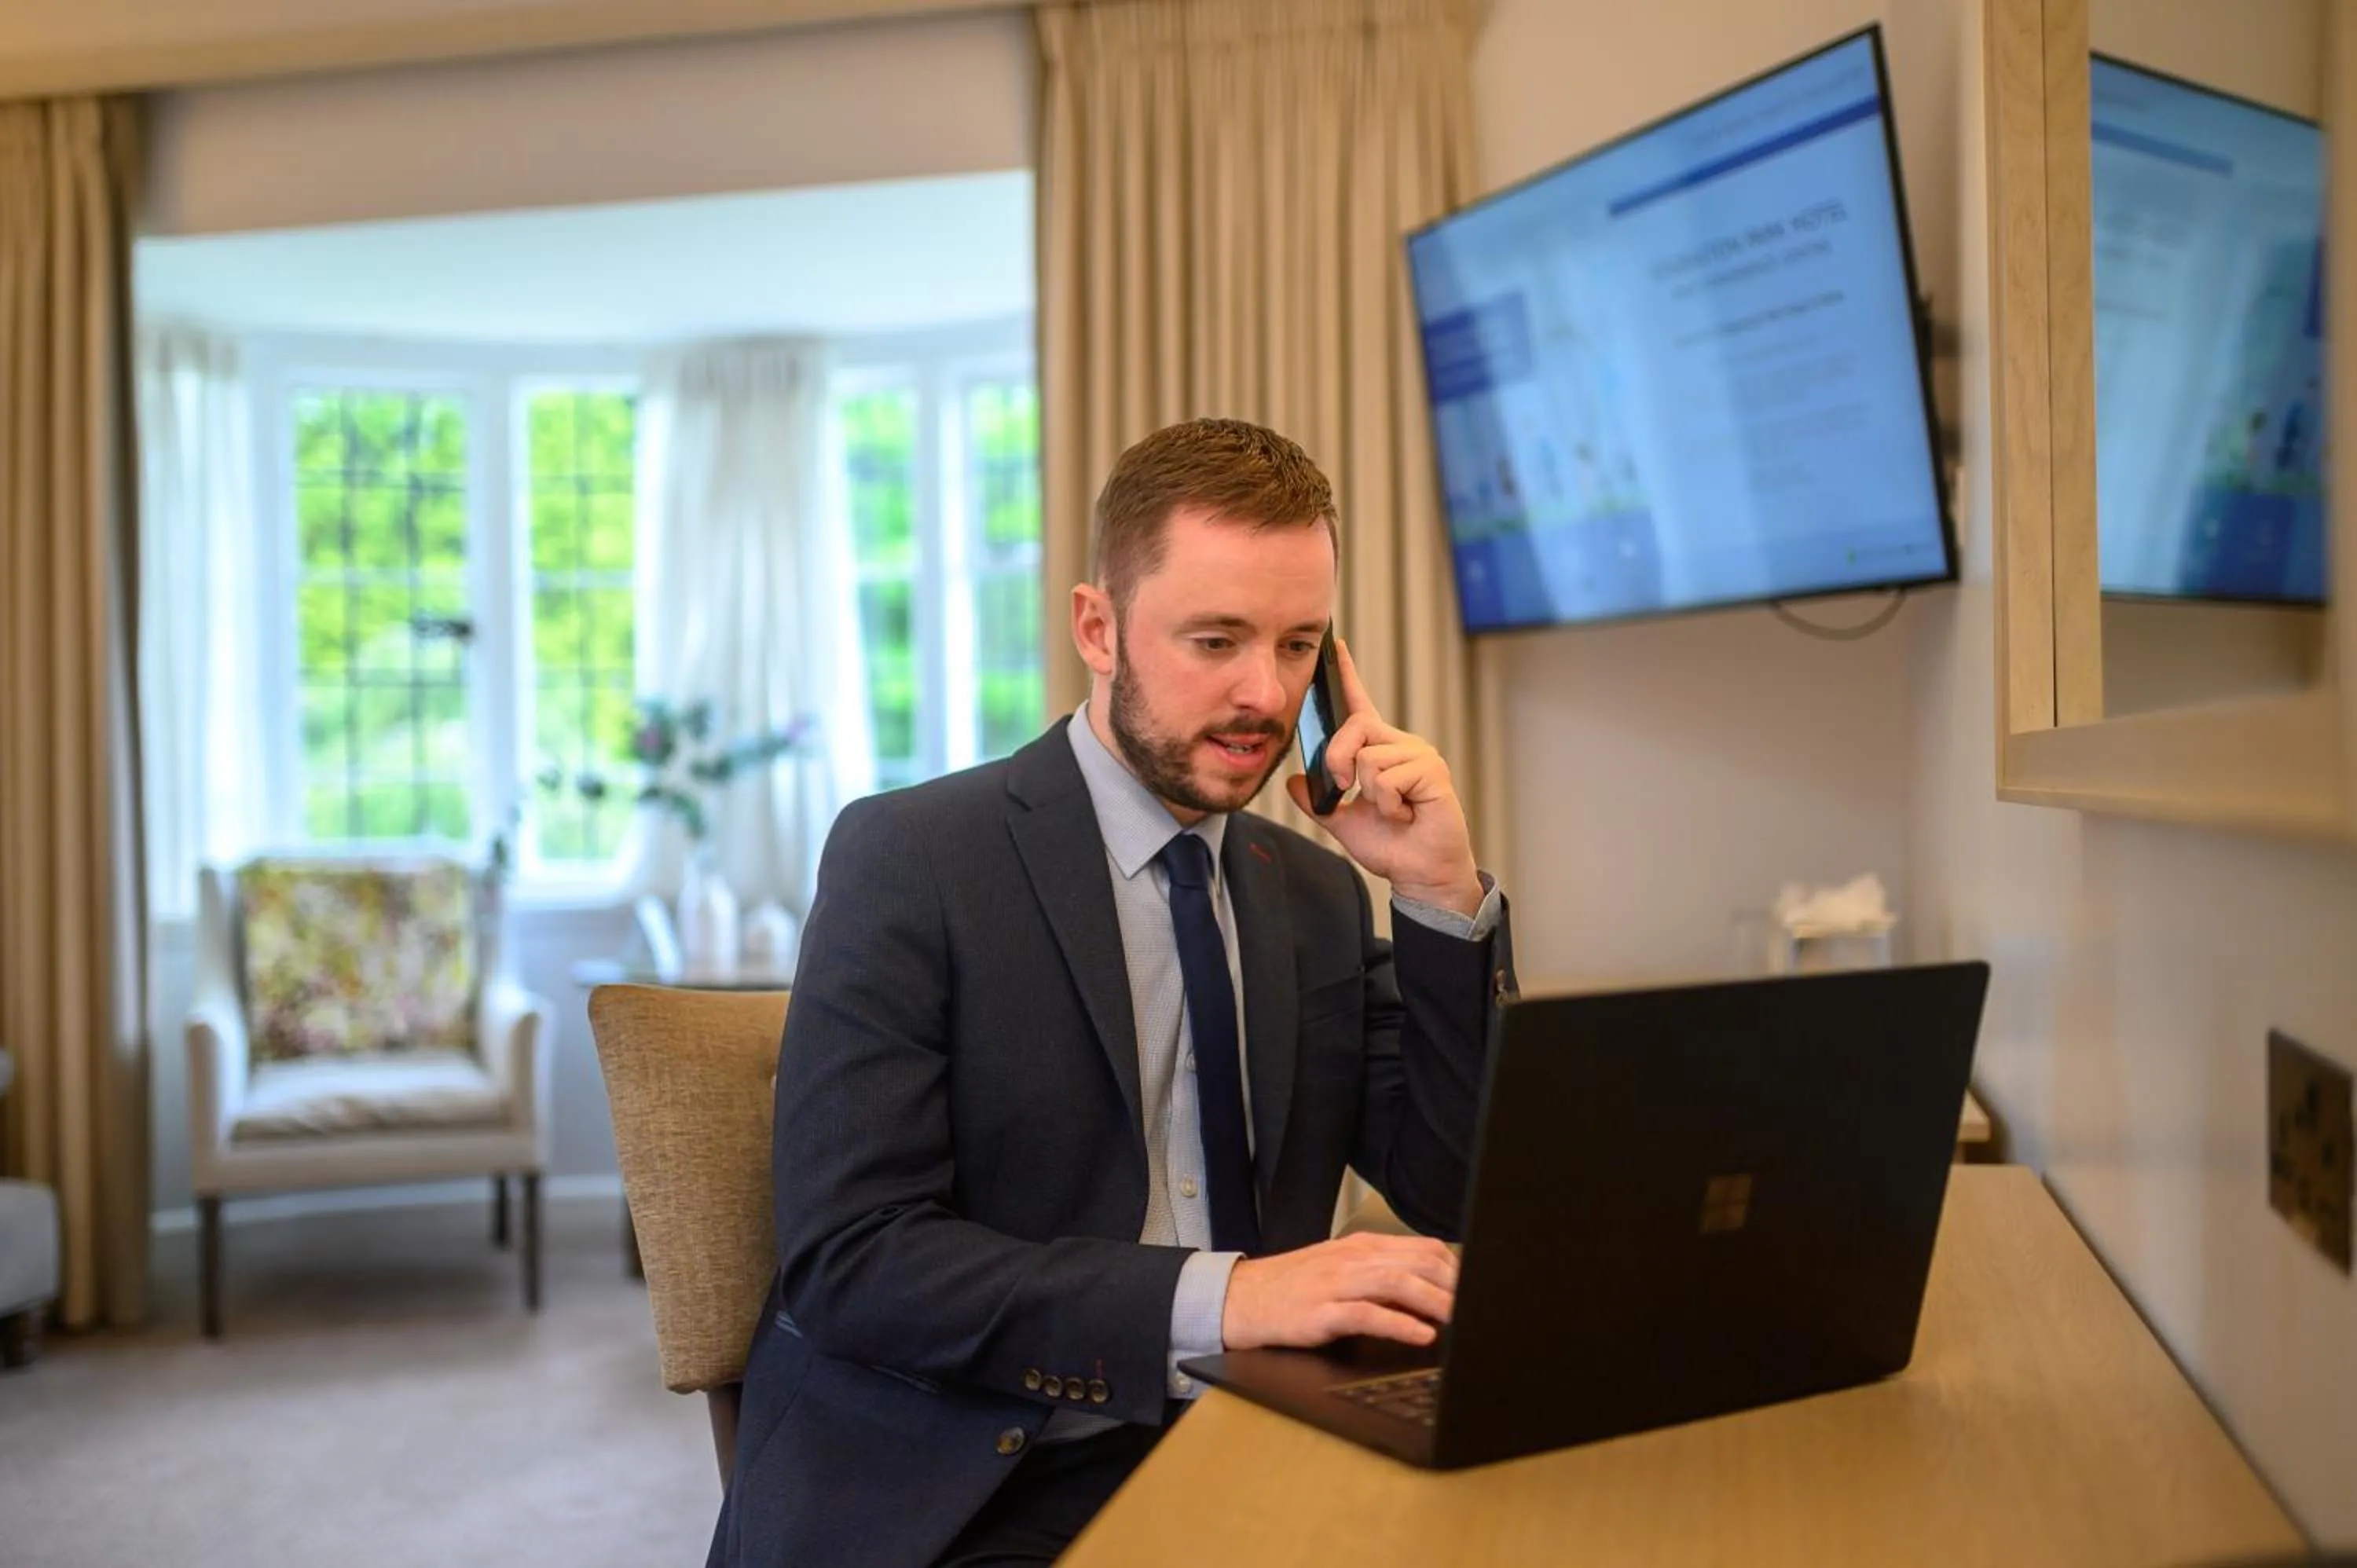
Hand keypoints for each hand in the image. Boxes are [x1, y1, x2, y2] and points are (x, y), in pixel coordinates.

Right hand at [1220, 1232, 1458, 1350]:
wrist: (1241, 1299)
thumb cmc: (1292, 1289)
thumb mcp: (1340, 1273)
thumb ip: (1380, 1278)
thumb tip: (1426, 1293)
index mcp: (1361, 1247)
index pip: (1422, 1248)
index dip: (1455, 1268)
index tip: (1475, 1289)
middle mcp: (1352, 1259)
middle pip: (1416, 1262)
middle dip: (1453, 1285)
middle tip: (1477, 1307)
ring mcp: (1336, 1284)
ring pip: (1397, 1283)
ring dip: (1434, 1301)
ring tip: (1458, 1319)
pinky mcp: (1322, 1311)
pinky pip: (1368, 1314)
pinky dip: (1399, 1324)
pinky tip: (1421, 1335)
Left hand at [1285, 636, 1482, 915]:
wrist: (1420, 873)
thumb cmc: (1391, 846)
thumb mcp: (1342, 821)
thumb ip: (1317, 801)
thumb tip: (1293, 782)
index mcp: (1380, 750)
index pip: (1360, 705)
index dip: (1348, 674)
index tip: (1333, 644)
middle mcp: (1401, 745)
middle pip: (1354, 728)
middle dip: (1338, 762)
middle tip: (1346, 790)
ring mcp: (1419, 755)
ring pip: (1367, 758)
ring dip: (1369, 795)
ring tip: (1391, 810)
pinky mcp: (1432, 771)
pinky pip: (1387, 777)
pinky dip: (1387, 804)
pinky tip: (1405, 815)